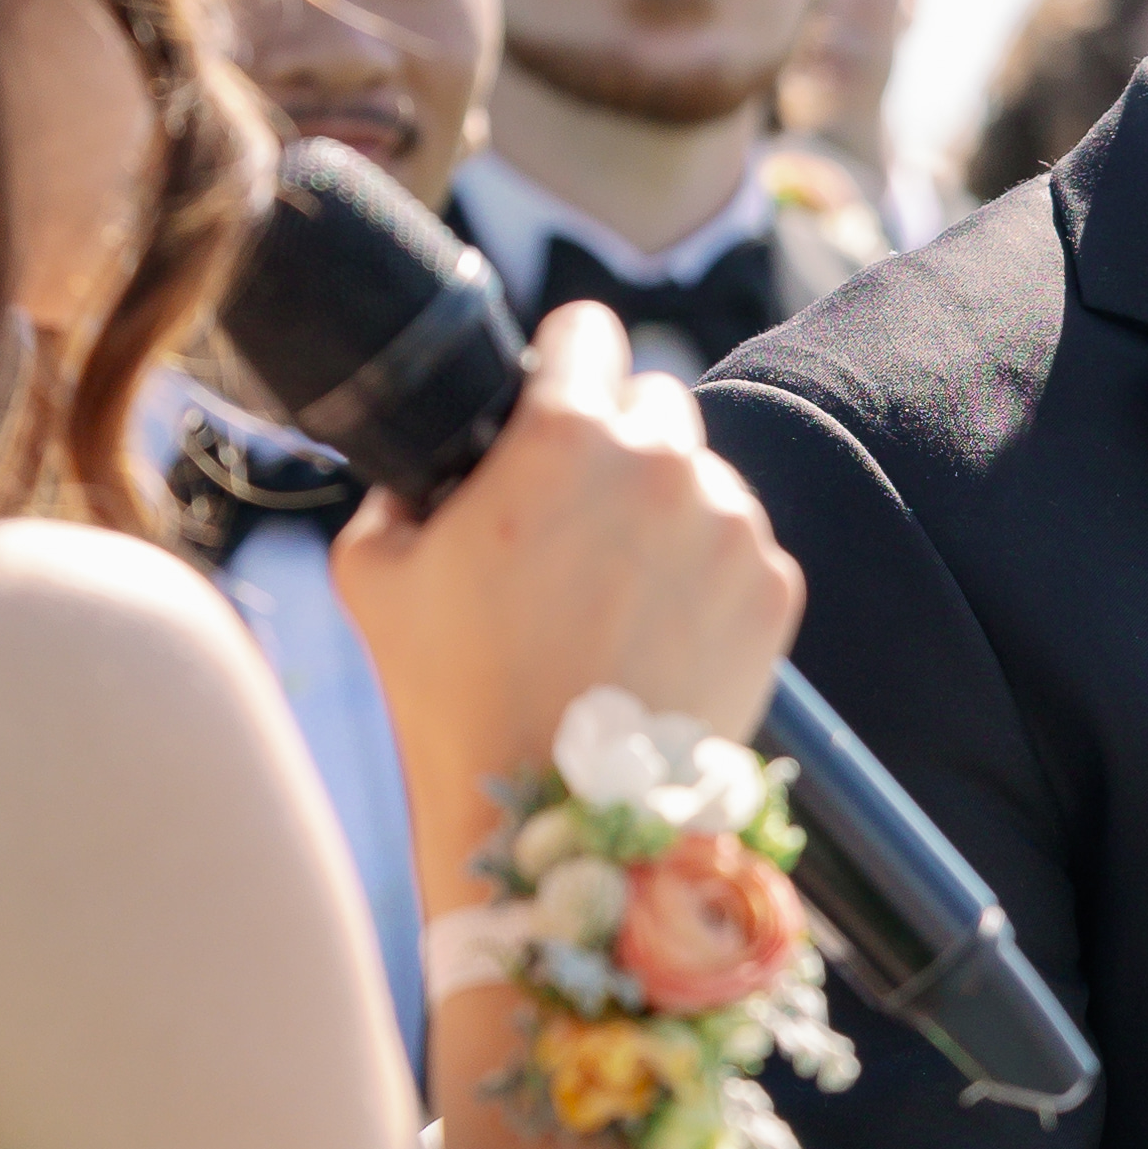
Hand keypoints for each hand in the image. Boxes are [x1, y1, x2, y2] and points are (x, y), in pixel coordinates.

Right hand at [334, 302, 801, 867]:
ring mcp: (731, 528)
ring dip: (665, 509)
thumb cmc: (451, 694)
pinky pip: (742, 549)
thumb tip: (425, 466)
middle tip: (572, 518)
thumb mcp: (374, 570)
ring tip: (612, 591)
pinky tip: (655, 630)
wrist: (554, 817)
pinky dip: (706, 575)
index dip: (561, 362)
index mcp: (565, 435)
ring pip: (703, 476)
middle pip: (653, 400)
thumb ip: (399, 488)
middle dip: (615, 440)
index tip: (551, 396)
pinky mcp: (773, 592)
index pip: (588, 331)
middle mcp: (663, 464)